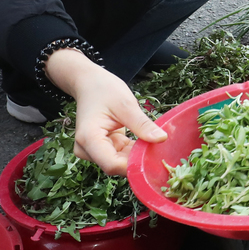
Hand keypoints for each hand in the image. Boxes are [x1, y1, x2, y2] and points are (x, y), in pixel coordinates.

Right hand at [44, 47, 166, 173]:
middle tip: (160, 150)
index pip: (112, 164)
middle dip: (137, 160)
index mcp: (89, 138)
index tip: (155, 158)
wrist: (89, 84)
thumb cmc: (104, 89)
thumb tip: (162, 139)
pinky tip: (143, 141)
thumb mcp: (126, 105)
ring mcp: (92, 151)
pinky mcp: (100, 149)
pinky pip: (120, 156)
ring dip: (136, 155)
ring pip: (119, 163)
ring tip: (152, 142)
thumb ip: (142, 124)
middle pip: (116, 166)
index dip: (134, 166)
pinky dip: (133, 151)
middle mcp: (87, 149)